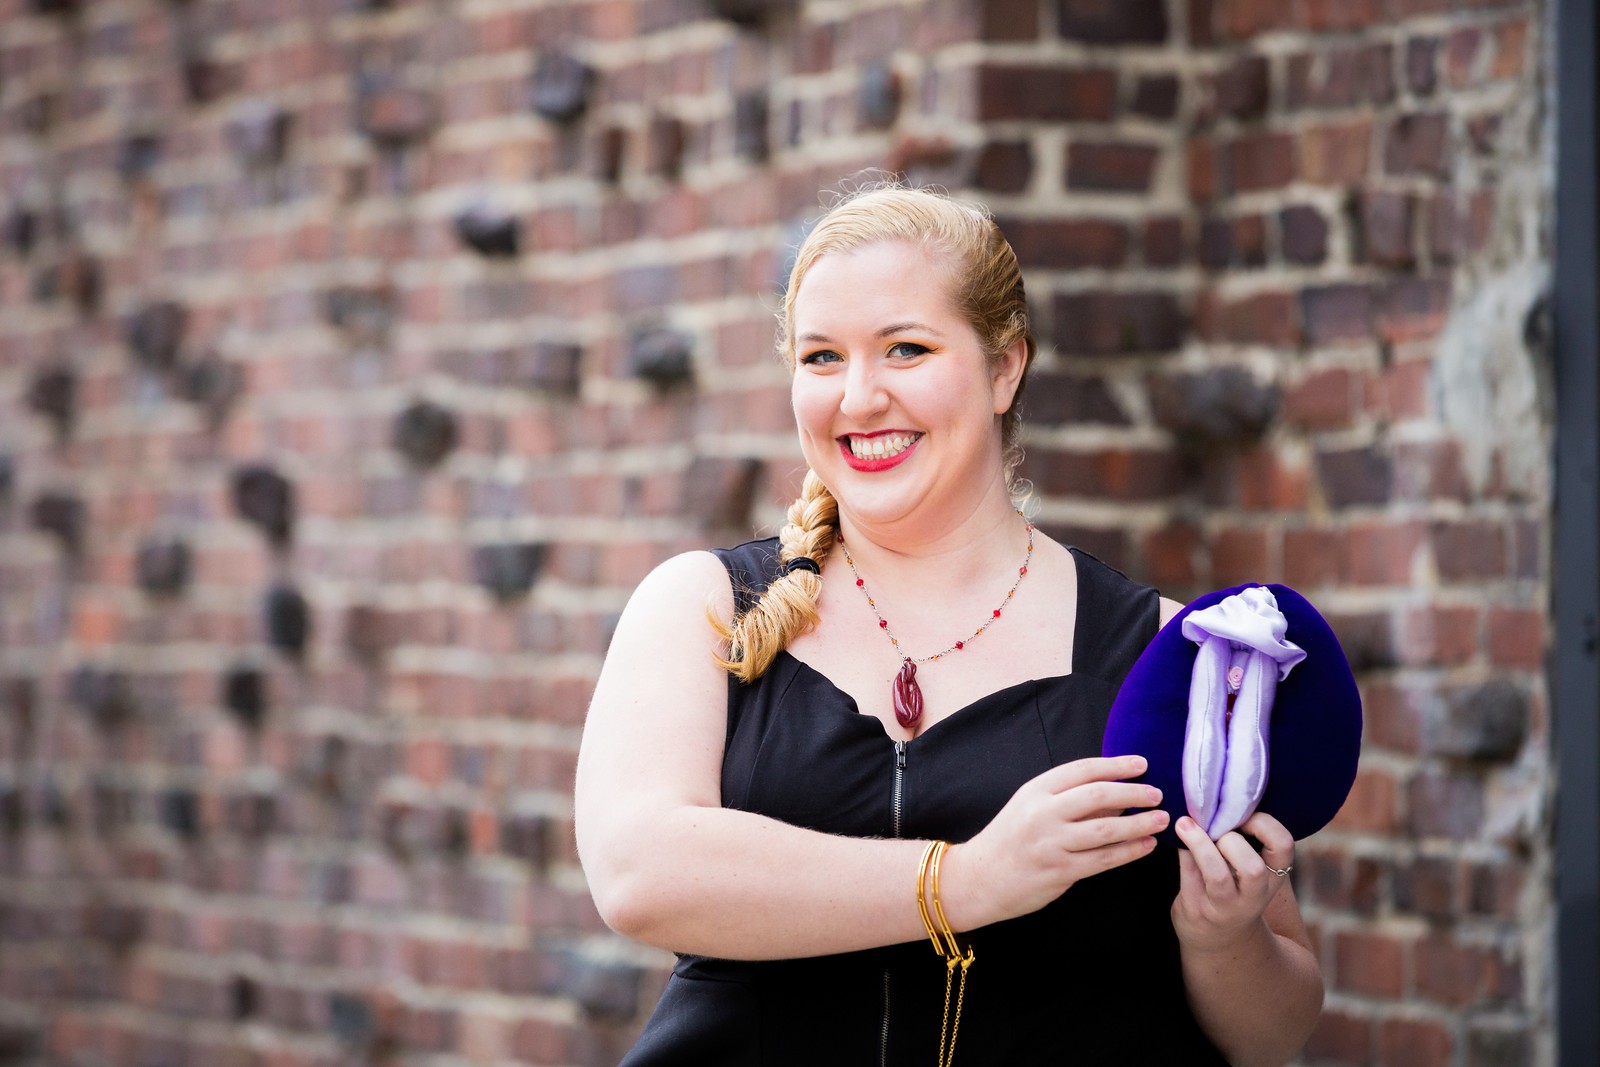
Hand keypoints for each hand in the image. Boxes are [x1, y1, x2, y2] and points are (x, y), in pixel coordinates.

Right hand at [942, 755, 1168, 929]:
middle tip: (1157, 793)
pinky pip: (1103, 860)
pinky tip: (1146, 846)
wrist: (980, 877)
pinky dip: (1129, 851)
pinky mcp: (1060, 871)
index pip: (1083, 770)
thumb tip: (1117, 795)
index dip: (1115, 765)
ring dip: (1139, 823)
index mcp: (1036, 790)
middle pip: (1097, 795)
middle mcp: (1043, 813)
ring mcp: (1051, 843)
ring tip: (1161, 819)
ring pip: (1106, 829)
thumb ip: (1070, 800)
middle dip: (1133, 792)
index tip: (1142, 764)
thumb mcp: (1032, 808)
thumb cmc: (1011, 839)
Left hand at [1171, 811, 1293, 953]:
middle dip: (1232, 842)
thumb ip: (1245, 841)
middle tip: (1216, 832)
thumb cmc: (1234, 889)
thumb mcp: (1251, 871)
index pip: (1283, 847)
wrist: (1218, 941)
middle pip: (1253, 868)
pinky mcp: (1196, 910)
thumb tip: (1219, 795)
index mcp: (1272, 878)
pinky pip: (1188, 875)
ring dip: (1200, 844)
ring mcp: (1224, 907)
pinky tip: (1177, 835)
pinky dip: (1182, 851)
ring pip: (1217, 875)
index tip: (1243, 815)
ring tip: (1184, 824)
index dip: (1264, 824)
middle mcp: (1252, 897)